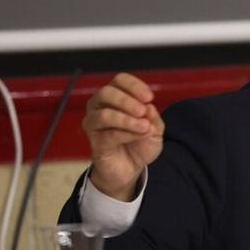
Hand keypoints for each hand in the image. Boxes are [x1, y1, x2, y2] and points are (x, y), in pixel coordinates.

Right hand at [82, 73, 164, 199]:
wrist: (131, 168)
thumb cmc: (139, 144)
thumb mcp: (155, 129)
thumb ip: (153, 117)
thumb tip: (149, 107)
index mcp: (115, 97)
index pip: (119, 80)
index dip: (134, 86)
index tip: (149, 97)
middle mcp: (100, 106)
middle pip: (106, 93)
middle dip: (127, 101)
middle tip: (143, 111)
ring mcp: (94, 124)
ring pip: (104, 114)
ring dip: (127, 119)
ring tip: (144, 126)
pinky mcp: (95, 142)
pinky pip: (109, 134)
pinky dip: (127, 134)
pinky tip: (139, 135)